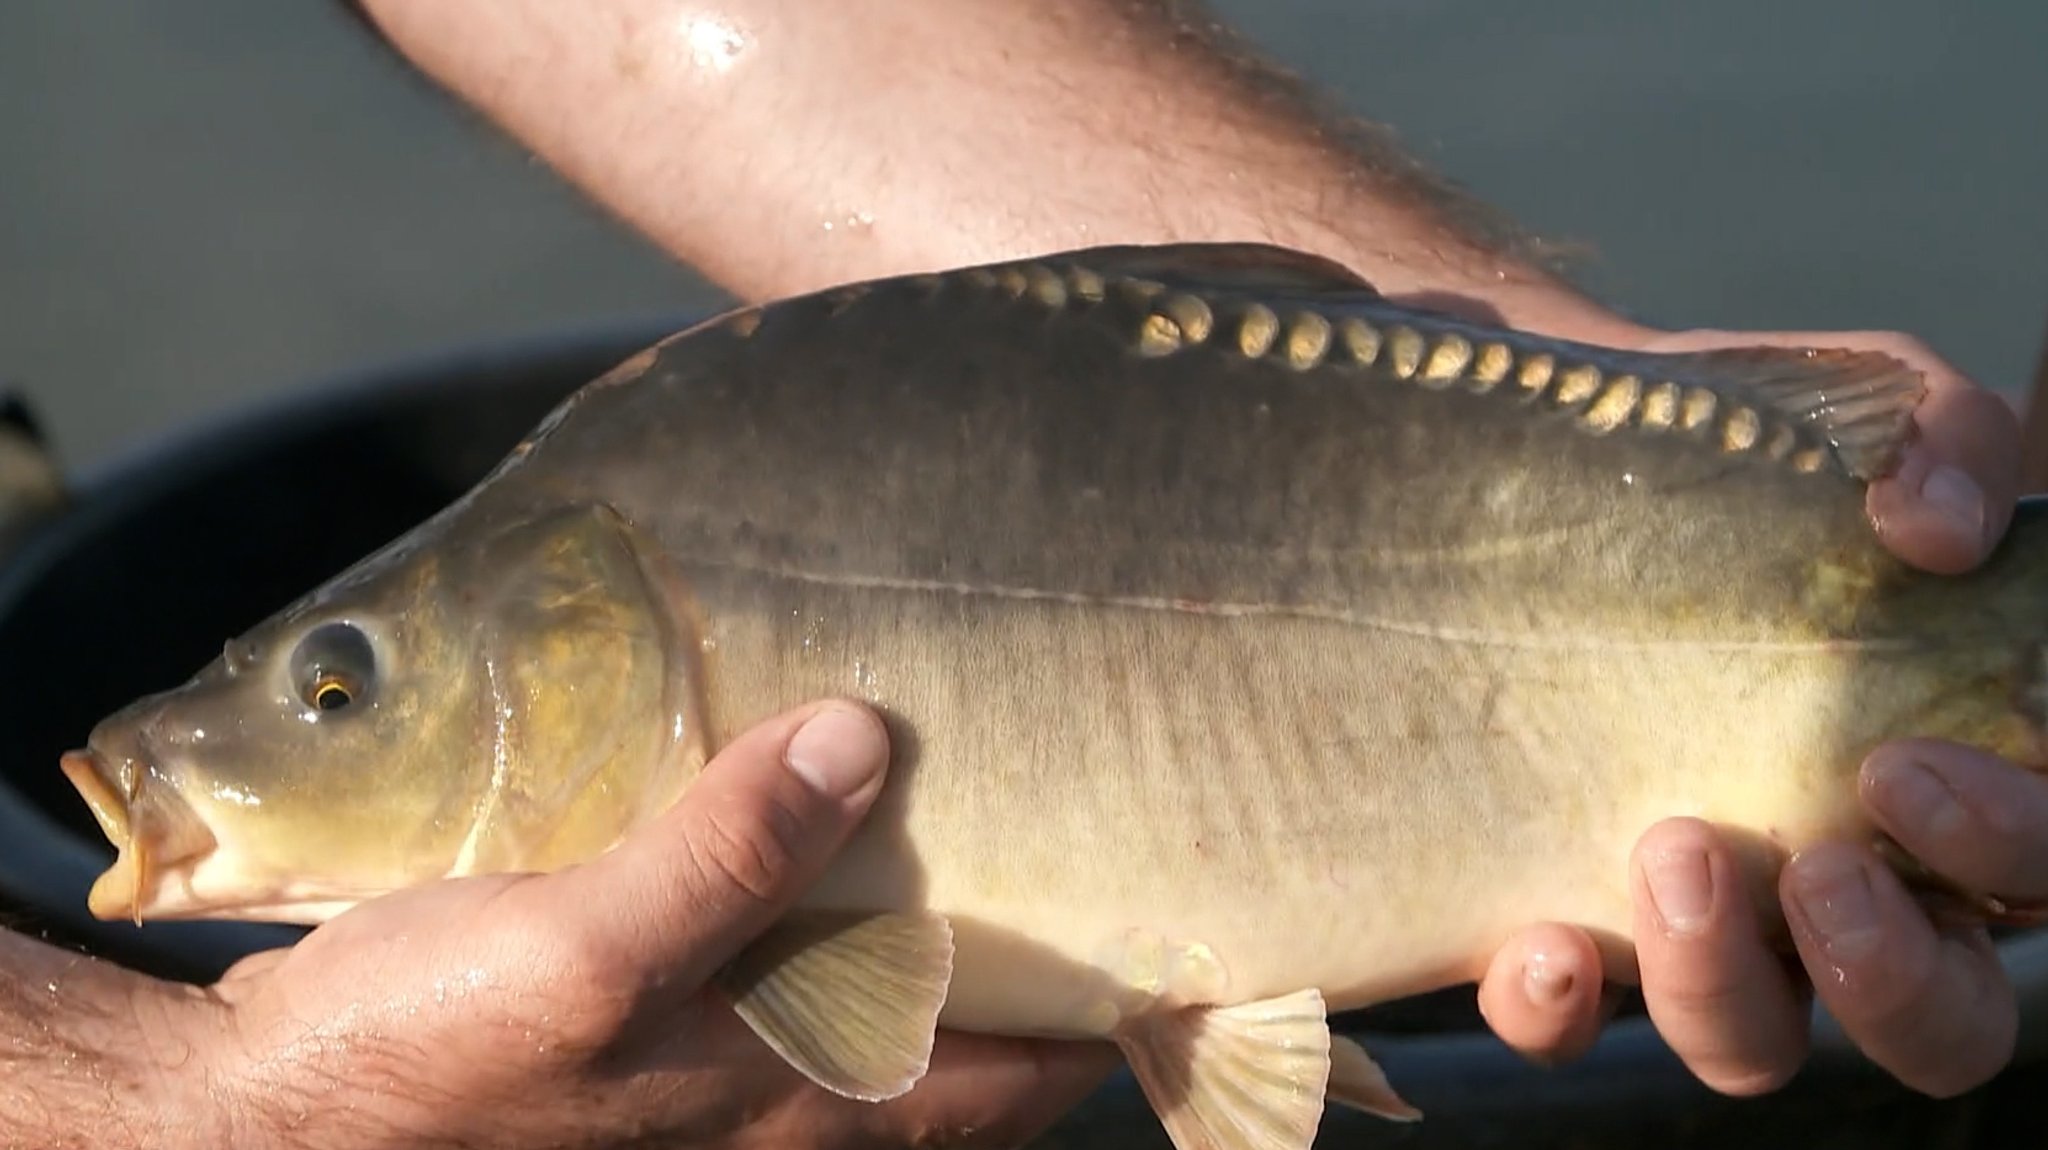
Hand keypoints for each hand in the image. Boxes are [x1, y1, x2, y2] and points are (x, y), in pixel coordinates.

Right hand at [175, 699, 1115, 1149]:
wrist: (255, 1131)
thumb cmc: (414, 1072)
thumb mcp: (576, 959)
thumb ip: (722, 860)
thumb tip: (859, 743)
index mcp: (798, 1119)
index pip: (1015, 1076)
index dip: (1104, 1006)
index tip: (1167, 908)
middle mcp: (779, 1120)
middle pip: (957, 1045)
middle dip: (1024, 956)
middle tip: (1067, 825)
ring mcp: (712, 1095)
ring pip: (872, 1014)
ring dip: (918, 927)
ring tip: (946, 805)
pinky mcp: (646, 1050)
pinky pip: (778, 988)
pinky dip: (816, 916)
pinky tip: (793, 827)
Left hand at [1474, 328, 2042, 1097]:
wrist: (1534, 454)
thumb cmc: (1730, 443)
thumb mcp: (1857, 398)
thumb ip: (1942, 436)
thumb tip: (1932, 528)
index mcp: (1951, 778)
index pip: (2039, 870)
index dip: (2012, 851)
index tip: (1902, 768)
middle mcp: (1841, 875)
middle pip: (1937, 1019)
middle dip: (1893, 972)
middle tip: (1814, 864)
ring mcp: (1696, 912)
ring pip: (1755, 1043)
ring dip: (1724, 989)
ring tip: (1670, 852)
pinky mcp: (1557, 913)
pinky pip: (1564, 1022)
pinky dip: (1556, 1009)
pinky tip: (1538, 943)